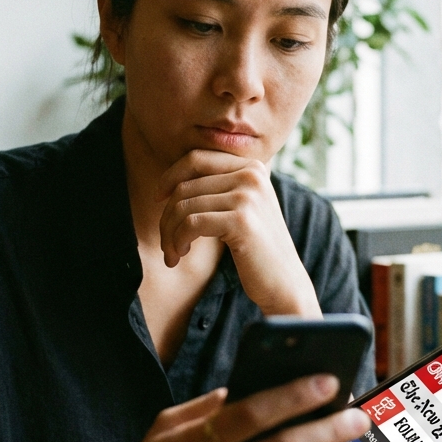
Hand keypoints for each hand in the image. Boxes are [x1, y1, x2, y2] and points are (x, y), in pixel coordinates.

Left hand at [157, 149, 320, 316]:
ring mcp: (248, 196)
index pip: (197, 158)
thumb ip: (219, 188)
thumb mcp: (242, 208)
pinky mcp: (241, 220)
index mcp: (252, 166)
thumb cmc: (256, 249)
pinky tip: (181, 255)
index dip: (170, 177)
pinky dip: (178, 240)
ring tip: (173, 254)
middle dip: (167, 216)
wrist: (284, 282)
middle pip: (186, 185)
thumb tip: (171, 181)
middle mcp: (252, 174)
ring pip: (184, 205)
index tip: (158, 199)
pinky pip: (191, 223)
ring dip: (169, 233)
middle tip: (167, 243)